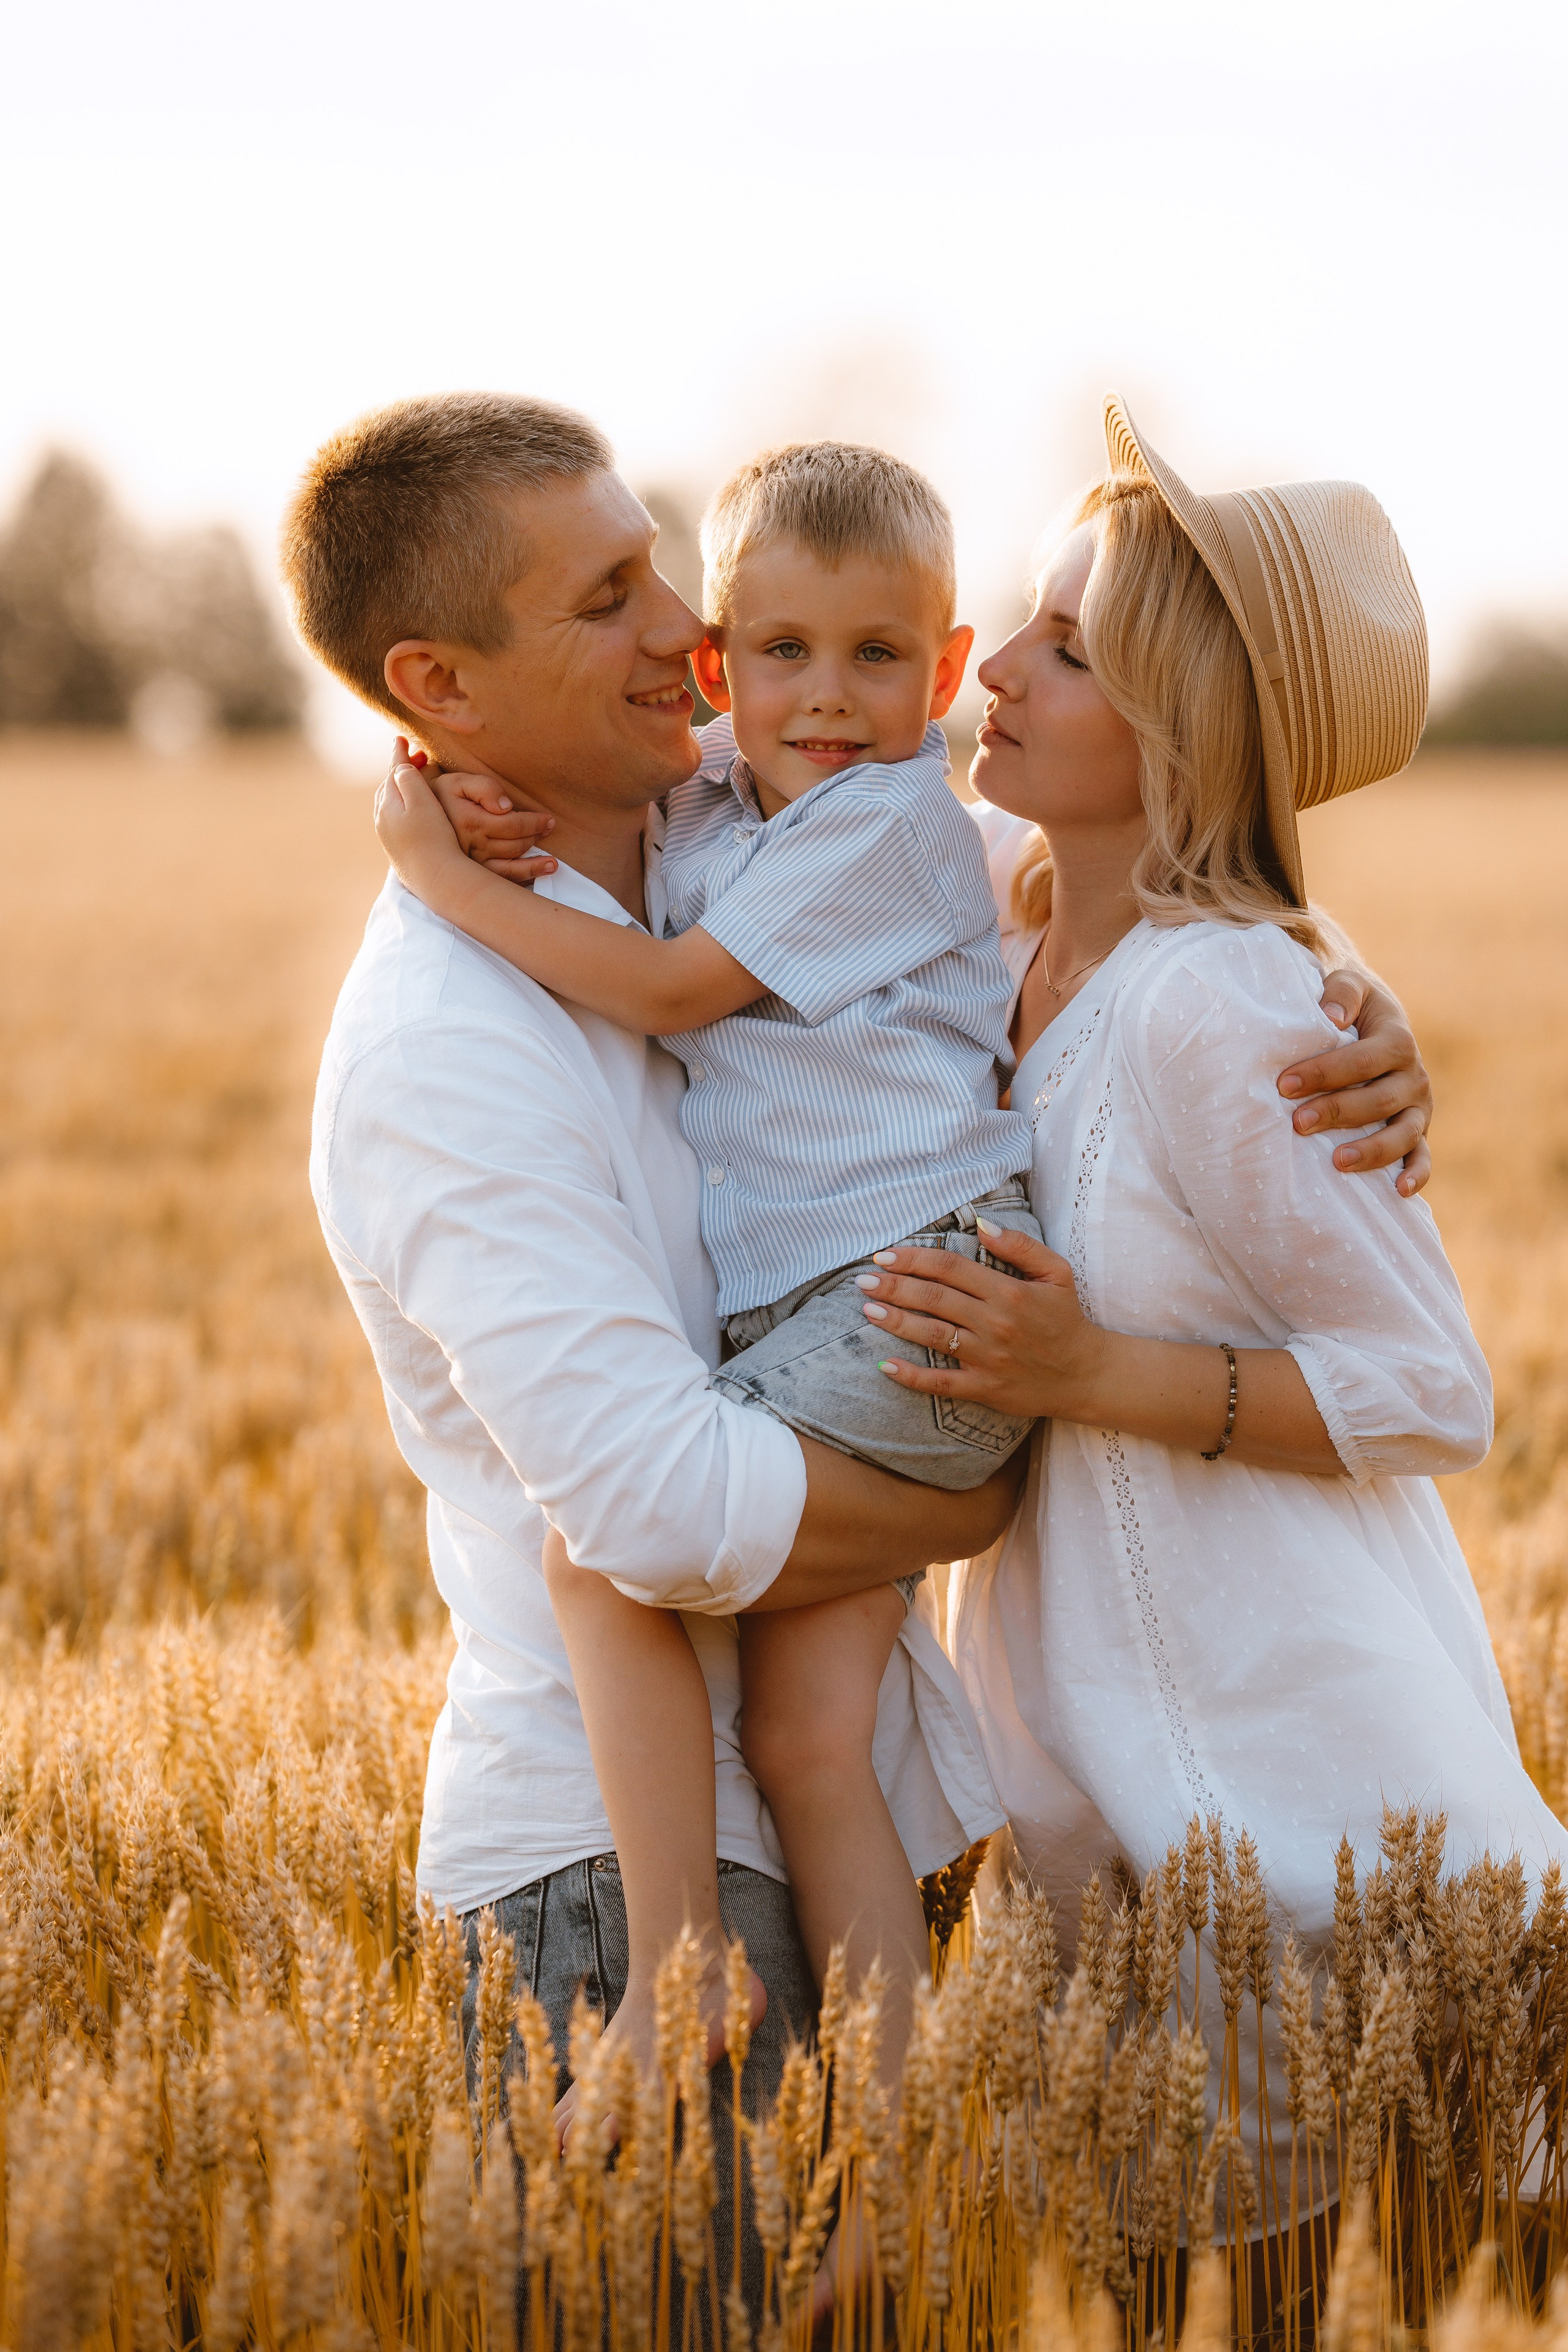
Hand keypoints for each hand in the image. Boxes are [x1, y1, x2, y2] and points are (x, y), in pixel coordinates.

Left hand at [374, 746, 482, 904]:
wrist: (435, 879)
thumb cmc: (433, 838)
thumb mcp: (422, 802)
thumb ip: (408, 779)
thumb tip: (399, 767)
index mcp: (387, 804)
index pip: (392, 771)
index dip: (398, 753)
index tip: (401, 738)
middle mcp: (382, 819)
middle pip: (389, 786)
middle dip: (400, 769)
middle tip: (416, 756)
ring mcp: (388, 835)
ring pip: (390, 802)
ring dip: (401, 786)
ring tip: (413, 778)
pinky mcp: (397, 848)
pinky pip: (394, 816)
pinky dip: (402, 803)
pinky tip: (412, 808)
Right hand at [385, 738, 557, 883]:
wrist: (411, 818)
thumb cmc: (440, 794)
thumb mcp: (458, 781)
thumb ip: (484, 788)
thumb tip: (507, 806)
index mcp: (471, 821)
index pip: (513, 824)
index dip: (534, 822)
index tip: (549, 820)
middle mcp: (472, 845)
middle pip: (514, 845)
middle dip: (535, 837)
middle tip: (549, 829)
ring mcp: (470, 862)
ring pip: (509, 866)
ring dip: (535, 865)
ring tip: (553, 863)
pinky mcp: (469, 873)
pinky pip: (499, 880)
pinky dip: (522, 878)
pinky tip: (539, 874)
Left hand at [855, 1223, 1102, 1420]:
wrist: (1086, 1374)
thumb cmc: (1067, 1319)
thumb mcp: (1056, 1272)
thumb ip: (1020, 1245)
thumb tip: (981, 1223)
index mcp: (1009, 1291)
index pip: (950, 1268)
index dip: (914, 1258)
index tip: (885, 1255)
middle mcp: (995, 1323)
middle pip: (935, 1299)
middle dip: (895, 1287)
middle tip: (863, 1280)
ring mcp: (989, 1358)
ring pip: (933, 1336)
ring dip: (897, 1321)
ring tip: (867, 1309)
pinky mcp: (986, 1389)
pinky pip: (942, 1383)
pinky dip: (912, 1376)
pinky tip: (884, 1364)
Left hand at [1276, 968, 1432, 1196]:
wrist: (1371, 1016)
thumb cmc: (1348, 1004)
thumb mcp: (1348, 983)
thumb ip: (1341, 991)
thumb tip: (1331, 1015)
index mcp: (1397, 1040)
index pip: (1363, 1060)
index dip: (1324, 1073)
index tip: (1284, 1085)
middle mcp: (1413, 1076)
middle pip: (1379, 1101)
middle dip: (1337, 1112)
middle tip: (1296, 1123)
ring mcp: (1418, 1108)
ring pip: (1403, 1134)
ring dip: (1372, 1150)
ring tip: (1337, 1162)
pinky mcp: (1418, 1132)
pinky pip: (1423, 1156)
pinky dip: (1416, 1174)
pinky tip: (1398, 1191)